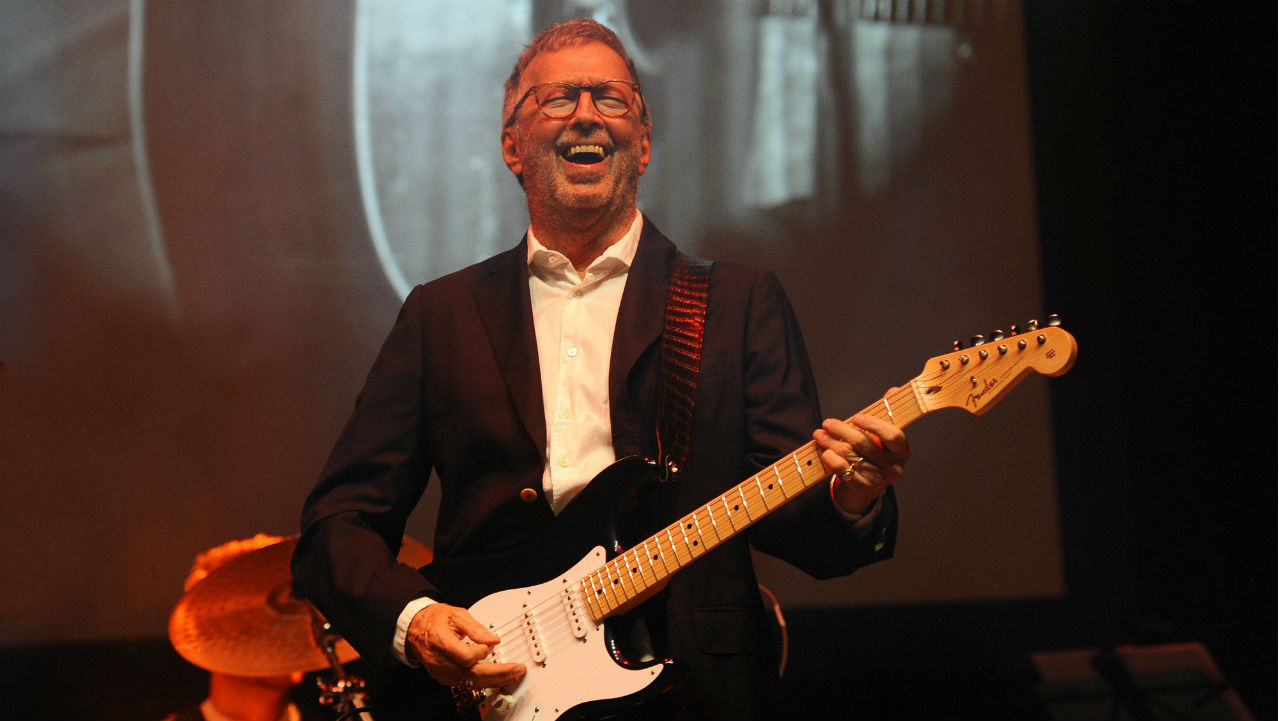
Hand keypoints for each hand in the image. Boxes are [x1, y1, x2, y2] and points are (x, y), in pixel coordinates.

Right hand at [406, 603, 525, 689]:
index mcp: (440, 642)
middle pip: (471, 675)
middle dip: (498, 674)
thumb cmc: (435, 619)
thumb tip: (493, 640)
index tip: (491, 644)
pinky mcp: (444, 678)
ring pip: (470, 684)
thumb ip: (475, 628)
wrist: (416, 628)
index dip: (482, 652)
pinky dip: (483, 683)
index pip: (466, 657)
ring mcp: (441, 672)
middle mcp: (439, 661)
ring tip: (512, 676)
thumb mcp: (456, 614)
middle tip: (517, 669)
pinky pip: (465, 684)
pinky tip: (497, 679)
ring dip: (494, 681)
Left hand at [813, 389, 911, 514]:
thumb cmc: (876, 453)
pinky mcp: (862, 486)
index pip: (893, 436)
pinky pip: (843, 470)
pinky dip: (831, 459)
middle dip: (842, 431)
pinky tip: (824, 451)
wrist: (868, 487)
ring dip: (830, 442)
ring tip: (819, 434)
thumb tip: (893, 390)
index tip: (856, 417)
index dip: (874, 424)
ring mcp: (878, 478)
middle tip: (827, 423)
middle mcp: (893, 466)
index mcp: (902, 450)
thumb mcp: (884, 436)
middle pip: (865, 444)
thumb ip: (886, 414)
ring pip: (850, 455)